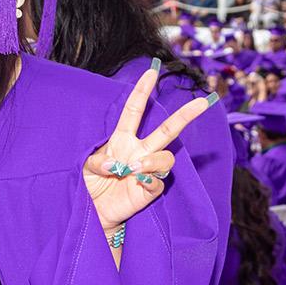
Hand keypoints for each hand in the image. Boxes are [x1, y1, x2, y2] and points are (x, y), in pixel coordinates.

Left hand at [84, 67, 213, 233]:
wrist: (90, 214)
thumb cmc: (85, 186)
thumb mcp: (82, 167)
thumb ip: (97, 160)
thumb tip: (117, 163)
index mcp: (121, 140)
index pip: (134, 110)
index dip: (143, 91)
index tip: (152, 71)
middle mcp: (138, 151)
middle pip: (167, 130)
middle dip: (185, 115)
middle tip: (203, 102)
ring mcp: (146, 170)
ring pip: (167, 157)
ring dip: (153, 160)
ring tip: (134, 169)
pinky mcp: (150, 190)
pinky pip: (159, 181)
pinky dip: (150, 180)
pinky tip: (138, 182)